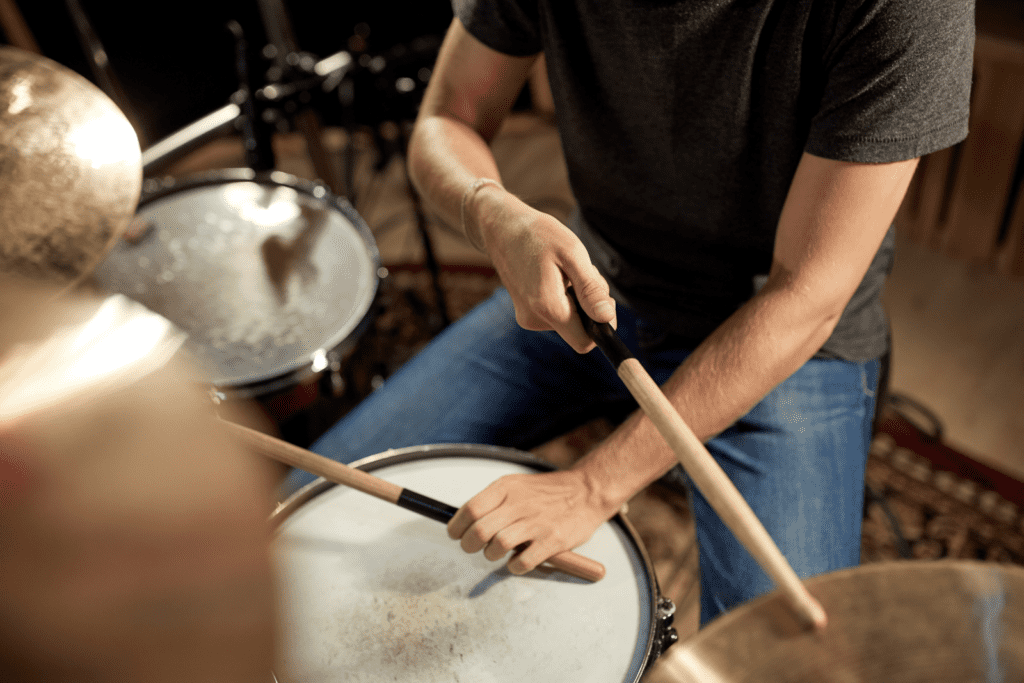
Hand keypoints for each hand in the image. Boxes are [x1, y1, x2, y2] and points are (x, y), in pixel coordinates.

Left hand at [446, 469, 616, 573]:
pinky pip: (523, 562)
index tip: (455, 534)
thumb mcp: (517, 485)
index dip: (456, 526)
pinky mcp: (552, 540)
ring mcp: (537, 523)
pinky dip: (514, 567)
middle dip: (469, 545)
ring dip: (491, 555)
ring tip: (496, 553)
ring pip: (498, 546)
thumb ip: (493, 501)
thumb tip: (464, 521)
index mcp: (507, 488)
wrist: (587, 491)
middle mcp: (519, 503)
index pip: (470, 509)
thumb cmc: (547, 493)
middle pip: (479, 530)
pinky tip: (517, 562)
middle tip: (472, 548)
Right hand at [473, 189, 615, 352]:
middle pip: (579, 330)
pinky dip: (565, 297)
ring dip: (577, 298)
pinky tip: (555, 275)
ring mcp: (528, 318)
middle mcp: (535, 319)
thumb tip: (607, 317)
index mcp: (548, 307)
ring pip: (569, 321)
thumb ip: (590, 289)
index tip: (602, 298)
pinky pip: (557, 314)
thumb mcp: (572, 254)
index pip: (584, 342)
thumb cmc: (538, 235)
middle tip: (581, 273)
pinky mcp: (526, 313)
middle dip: (588, 306)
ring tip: (565, 270)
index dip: (602, 326)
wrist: (502, 228)